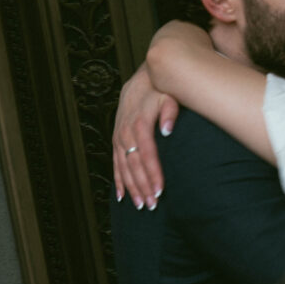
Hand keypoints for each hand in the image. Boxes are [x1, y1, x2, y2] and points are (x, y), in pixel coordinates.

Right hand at [112, 64, 178, 207]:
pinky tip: (122, 196)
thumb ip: (170, 111)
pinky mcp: (117, 139)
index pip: (147, 154)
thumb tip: (167, 130)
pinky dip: (118, 179)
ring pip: (123, 167)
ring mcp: (119, 136)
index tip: (160, 190)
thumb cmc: (160, 89)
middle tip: (152, 205)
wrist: (144, 78)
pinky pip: (115, 162)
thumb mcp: (168, 94)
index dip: (153, 173)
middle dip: (142, 186)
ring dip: (132, 187)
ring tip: (140, 205)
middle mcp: (125, 132)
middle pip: (134, 164)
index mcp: (139, 123)